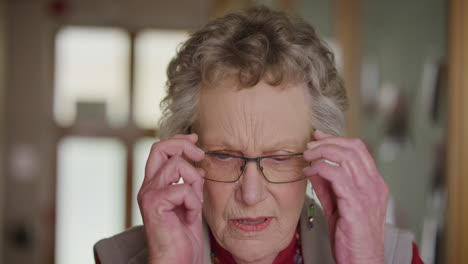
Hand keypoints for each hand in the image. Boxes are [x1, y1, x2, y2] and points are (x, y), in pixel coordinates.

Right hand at [137, 134, 205, 263]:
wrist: (177, 260)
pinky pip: (183, 189)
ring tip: (195, 203)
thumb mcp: (191, 202)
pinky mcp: (154, 204)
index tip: (195, 139)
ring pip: (177, 165)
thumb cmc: (184, 236)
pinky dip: (193, 202)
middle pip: (160, 148)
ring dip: (194, 181)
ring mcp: (149, 194)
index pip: (161, 151)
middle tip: (200, 153)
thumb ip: (191, 183)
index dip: (178, 141)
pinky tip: (190, 216)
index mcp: (155, 185)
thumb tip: (198, 165)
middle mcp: (148, 187)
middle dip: (183, 145)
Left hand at [303, 130, 387, 263]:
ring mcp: (367, 194)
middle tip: (309, 145)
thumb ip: (327, 185)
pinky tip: (309, 172)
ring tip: (306, 156)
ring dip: (322, 152)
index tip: (318, 137)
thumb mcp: (338, 204)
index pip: (359, 149)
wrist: (363, 261)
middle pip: (353, 148)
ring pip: (346, 158)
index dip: (337, 139)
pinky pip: (337, 176)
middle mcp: (374, 186)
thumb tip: (313, 166)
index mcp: (374, 184)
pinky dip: (320, 168)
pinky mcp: (356, 205)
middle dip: (327, 142)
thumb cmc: (351, 236)